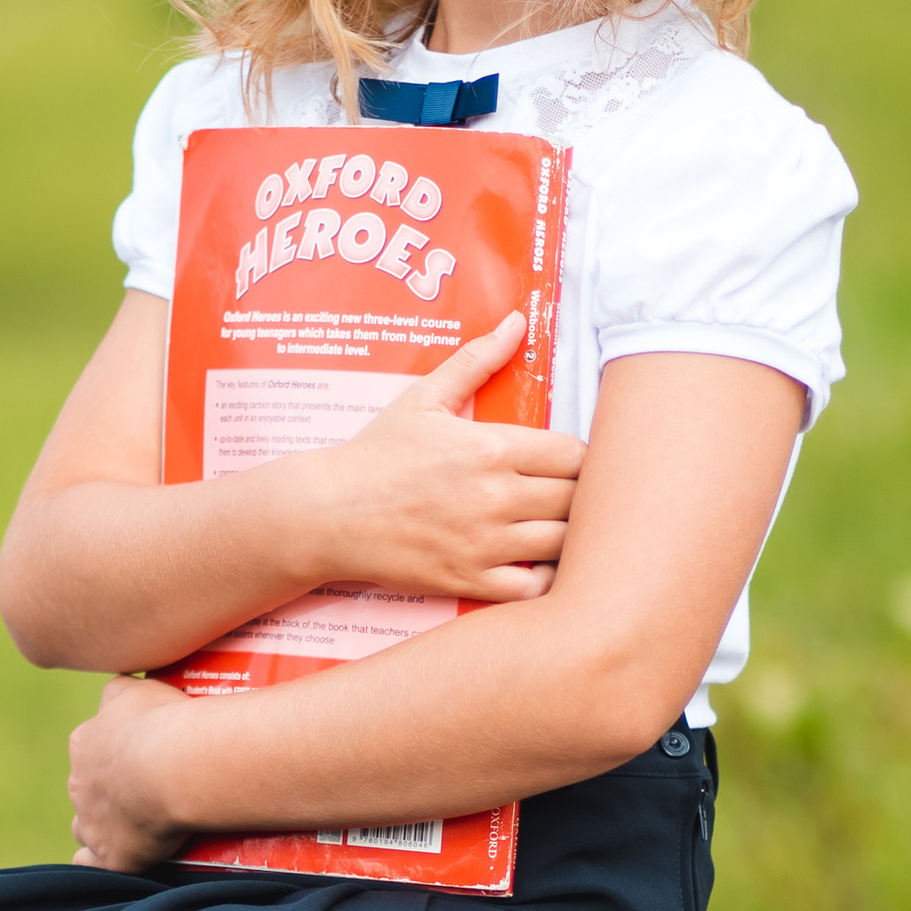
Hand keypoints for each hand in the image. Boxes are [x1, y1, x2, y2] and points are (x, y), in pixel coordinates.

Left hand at [67, 675, 198, 870]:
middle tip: (149, 789)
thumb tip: (121, 692)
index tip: (142, 752)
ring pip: (85, 824)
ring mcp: (92, 820)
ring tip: (132, 826)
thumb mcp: (138, 689)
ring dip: (101, 824)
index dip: (115, 750)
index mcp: (85, 741)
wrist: (177, 766)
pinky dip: (94, 862)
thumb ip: (122, 692)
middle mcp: (80, 781)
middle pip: (88, 786)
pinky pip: (90, 862)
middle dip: (110, 789)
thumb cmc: (163, 721)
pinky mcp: (110, 853)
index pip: (92, 745)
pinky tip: (105, 860)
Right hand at [310, 314, 583, 599]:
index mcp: (490, 447)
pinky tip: (536, 563)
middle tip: (569, 494)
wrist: (328, 512)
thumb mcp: (424, 397)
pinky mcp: (470, 580)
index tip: (568, 462)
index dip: (581, 458)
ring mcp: (484, 543)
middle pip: (578, 499)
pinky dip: (546, 579)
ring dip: (569, 535)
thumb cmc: (377, 453)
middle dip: (580, 495)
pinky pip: (535, 589)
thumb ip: (477, 359)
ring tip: (558, 526)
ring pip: (564, 544)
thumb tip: (517, 321)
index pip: (575, 454)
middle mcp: (494, 496)